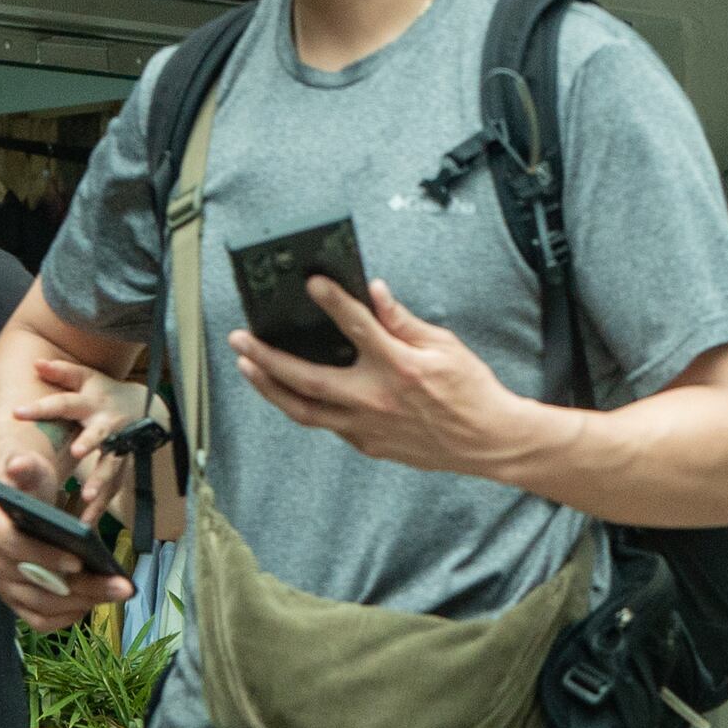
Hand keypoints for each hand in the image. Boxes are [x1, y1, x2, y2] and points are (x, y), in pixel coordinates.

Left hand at [0, 346, 157, 524]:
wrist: (146, 408)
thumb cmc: (105, 393)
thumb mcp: (85, 378)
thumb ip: (61, 372)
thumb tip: (35, 363)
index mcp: (91, 403)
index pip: (63, 403)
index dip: (42, 406)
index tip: (17, 412)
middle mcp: (106, 424)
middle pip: (98, 435)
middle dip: (89, 443)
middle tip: (77, 453)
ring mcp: (119, 447)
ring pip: (110, 466)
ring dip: (100, 481)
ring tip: (86, 499)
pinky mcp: (124, 466)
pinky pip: (113, 488)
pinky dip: (101, 507)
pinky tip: (87, 523)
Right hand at [0, 467, 133, 621]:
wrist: (18, 497)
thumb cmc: (28, 481)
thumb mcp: (29, 466)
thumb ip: (25, 465)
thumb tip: (18, 465)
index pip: (15, 548)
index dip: (45, 558)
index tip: (79, 561)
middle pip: (35, 584)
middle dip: (81, 587)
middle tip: (121, 586)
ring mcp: (1, 583)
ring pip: (41, 606)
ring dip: (82, 603)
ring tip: (117, 592)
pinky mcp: (14, 599)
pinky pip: (38, 620)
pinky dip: (66, 617)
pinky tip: (94, 605)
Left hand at [230, 277, 539, 483]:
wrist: (488, 441)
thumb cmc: (470, 389)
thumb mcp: (444, 345)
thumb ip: (403, 320)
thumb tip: (374, 292)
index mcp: (399, 366)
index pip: (356, 326)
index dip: (331, 301)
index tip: (310, 283)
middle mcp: (376, 398)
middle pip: (306, 379)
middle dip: (267, 357)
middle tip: (240, 340)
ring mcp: (368, 427)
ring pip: (304, 410)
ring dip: (270, 388)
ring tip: (248, 367)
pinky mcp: (369, 445)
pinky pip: (327, 424)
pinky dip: (304, 405)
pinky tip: (290, 389)